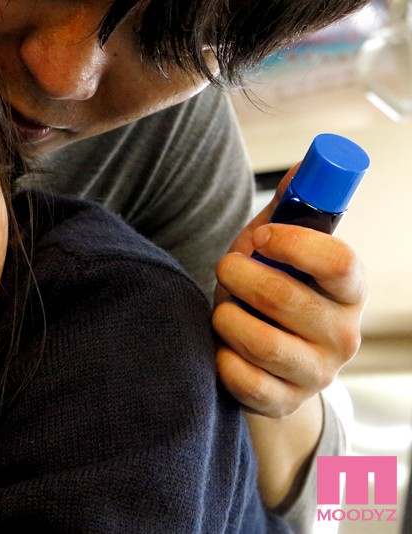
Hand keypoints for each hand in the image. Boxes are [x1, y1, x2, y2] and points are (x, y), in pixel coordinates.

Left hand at [213, 167, 366, 417]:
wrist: (263, 358)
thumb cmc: (272, 289)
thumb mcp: (281, 249)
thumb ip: (292, 210)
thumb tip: (304, 166)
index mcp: (350, 291)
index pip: (341, 263)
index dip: (296, 244)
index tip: (262, 235)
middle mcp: (343, 335)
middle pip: (289, 301)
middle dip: (243, 277)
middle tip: (225, 267)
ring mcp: (316, 374)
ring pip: (262, 343)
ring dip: (228, 317)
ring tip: (223, 308)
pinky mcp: (282, 402)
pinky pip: (243, 380)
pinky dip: (221, 358)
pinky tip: (221, 347)